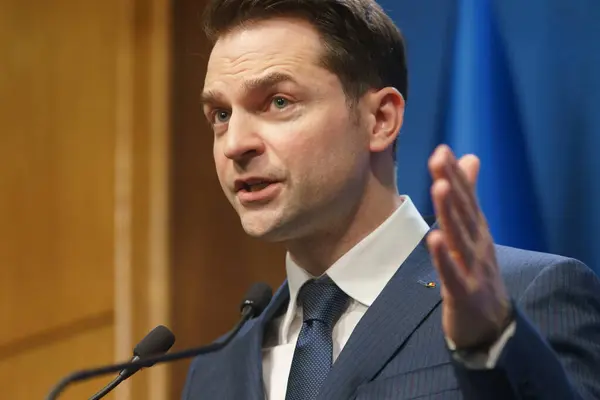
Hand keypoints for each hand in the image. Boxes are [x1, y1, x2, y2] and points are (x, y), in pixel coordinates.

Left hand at [426, 144, 511, 349]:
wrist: (490, 325)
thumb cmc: (477, 272)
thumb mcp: (474, 232)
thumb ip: (470, 196)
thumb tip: (470, 157)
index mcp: (477, 230)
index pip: (466, 198)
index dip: (454, 174)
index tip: (442, 150)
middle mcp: (478, 245)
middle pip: (464, 211)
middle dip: (451, 183)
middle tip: (440, 157)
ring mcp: (473, 268)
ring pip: (460, 237)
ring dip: (450, 212)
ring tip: (439, 187)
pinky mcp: (463, 293)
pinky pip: (452, 273)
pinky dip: (444, 257)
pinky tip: (434, 239)